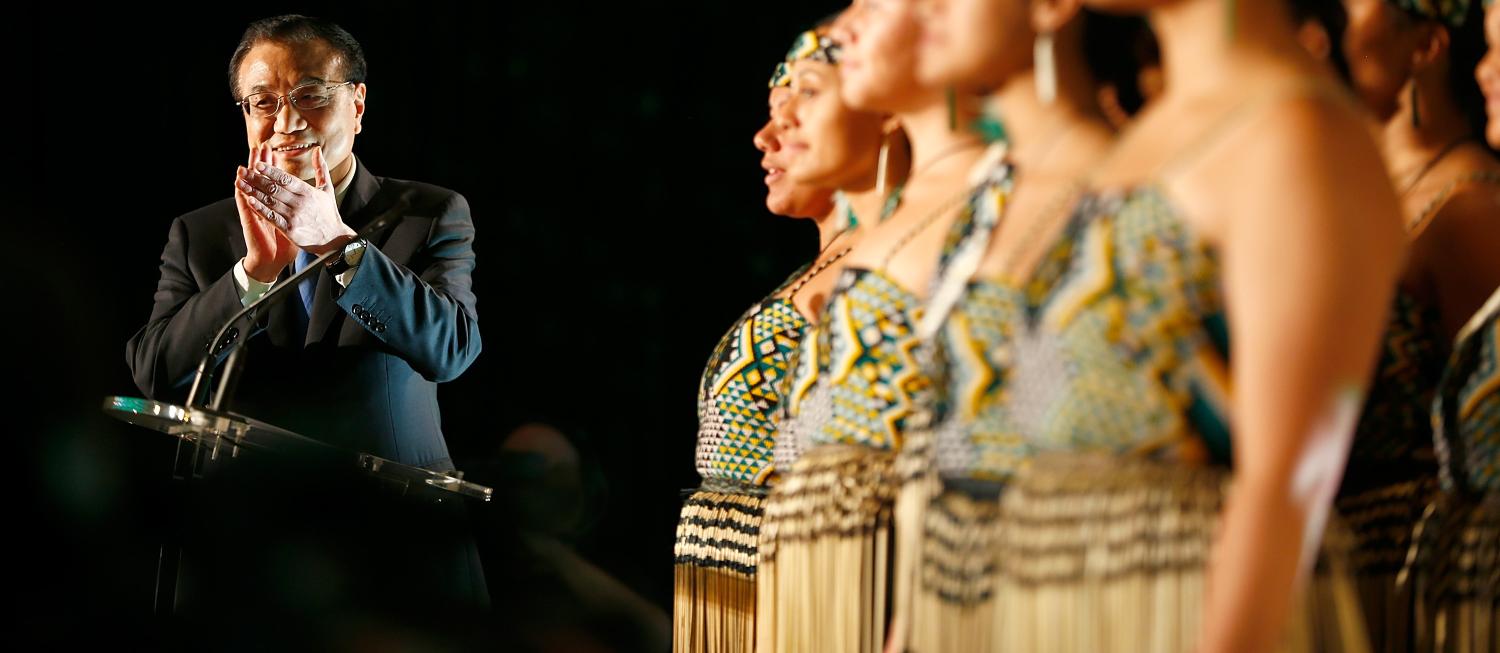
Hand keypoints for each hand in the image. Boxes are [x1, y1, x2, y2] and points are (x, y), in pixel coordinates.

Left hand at [236, 144, 356, 253]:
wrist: (334, 239)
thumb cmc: (329, 214)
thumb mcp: (327, 189)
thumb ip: (321, 169)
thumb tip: (317, 150)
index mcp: (307, 192)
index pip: (285, 178)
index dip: (270, 170)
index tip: (257, 164)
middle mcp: (300, 203)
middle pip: (274, 188)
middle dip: (256, 178)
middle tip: (242, 170)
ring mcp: (294, 216)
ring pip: (270, 201)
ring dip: (253, 191)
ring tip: (241, 183)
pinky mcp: (290, 229)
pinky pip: (272, 217)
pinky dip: (260, 209)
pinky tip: (250, 201)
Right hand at [236, 145, 297, 282]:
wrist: (274, 259)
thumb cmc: (289, 239)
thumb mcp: (299, 219)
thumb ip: (304, 203)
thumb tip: (310, 193)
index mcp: (278, 202)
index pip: (274, 179)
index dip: (273, 164)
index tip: (272, 150)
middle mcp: (265, 204)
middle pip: (262, 179)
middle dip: (261, 163)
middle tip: (259, 147)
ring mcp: (256, 210)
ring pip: (251, 188)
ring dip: (248, 174)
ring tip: (246, 158)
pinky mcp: (250, 219)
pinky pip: (244, 204)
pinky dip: (241, 192)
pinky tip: (238, 181)